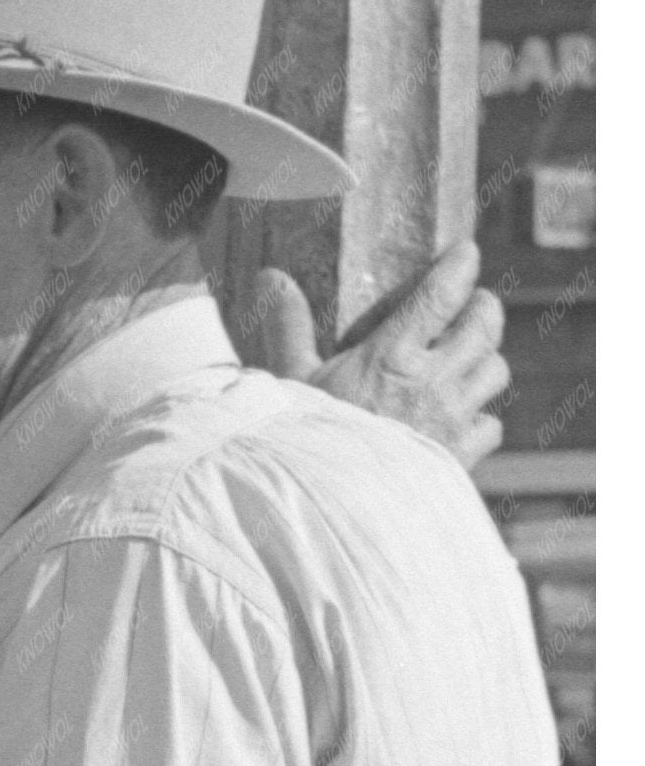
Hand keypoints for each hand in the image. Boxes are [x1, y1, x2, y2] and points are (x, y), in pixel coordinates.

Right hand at [245, 233, 509, 468]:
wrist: (328, 512)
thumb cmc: (304, 445)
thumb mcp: (290, 383)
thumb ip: (289, 327)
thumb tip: (270, 278)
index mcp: (392, 355)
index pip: (443, 293)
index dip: (461, 265)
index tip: (465, 252)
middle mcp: (432, 382)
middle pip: (486, 324)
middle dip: (483, 308)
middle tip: (471, 306)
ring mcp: (451, 420)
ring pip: (496, 370)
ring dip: (485, 360)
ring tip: (467, 360)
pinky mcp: (459, 458)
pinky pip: (492, 425)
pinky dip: (482, 419)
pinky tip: (461, 419)